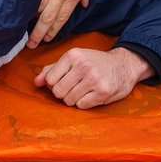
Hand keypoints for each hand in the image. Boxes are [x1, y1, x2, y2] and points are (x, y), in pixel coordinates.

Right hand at [29, 0, 97, 47]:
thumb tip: (83, 5)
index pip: (63, 17)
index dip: (54, 30)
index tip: (47, 39)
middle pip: (48, 17)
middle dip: (39, 33)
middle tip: (31, 44)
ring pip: (38, 7)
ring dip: (32, 20)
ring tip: (25, 31)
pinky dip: (28, 3)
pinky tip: (23, 11)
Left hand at [34, 46, 153, 107]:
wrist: (124, 65)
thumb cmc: (95, 62)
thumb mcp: (74, 59)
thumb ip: (52, 69)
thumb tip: (36, 83)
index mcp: (73, 55)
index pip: (50, 79)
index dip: (54, 83)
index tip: (64, 81)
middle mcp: (83, 66)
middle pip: (57, 92)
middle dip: (63, 93)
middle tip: (74, 87)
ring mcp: (93, 79)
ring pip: (68, 100)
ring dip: (74, 99)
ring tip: (83, 90)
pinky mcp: (103, 92)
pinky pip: (81, 106)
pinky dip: (84, 103)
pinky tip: (91, 94)